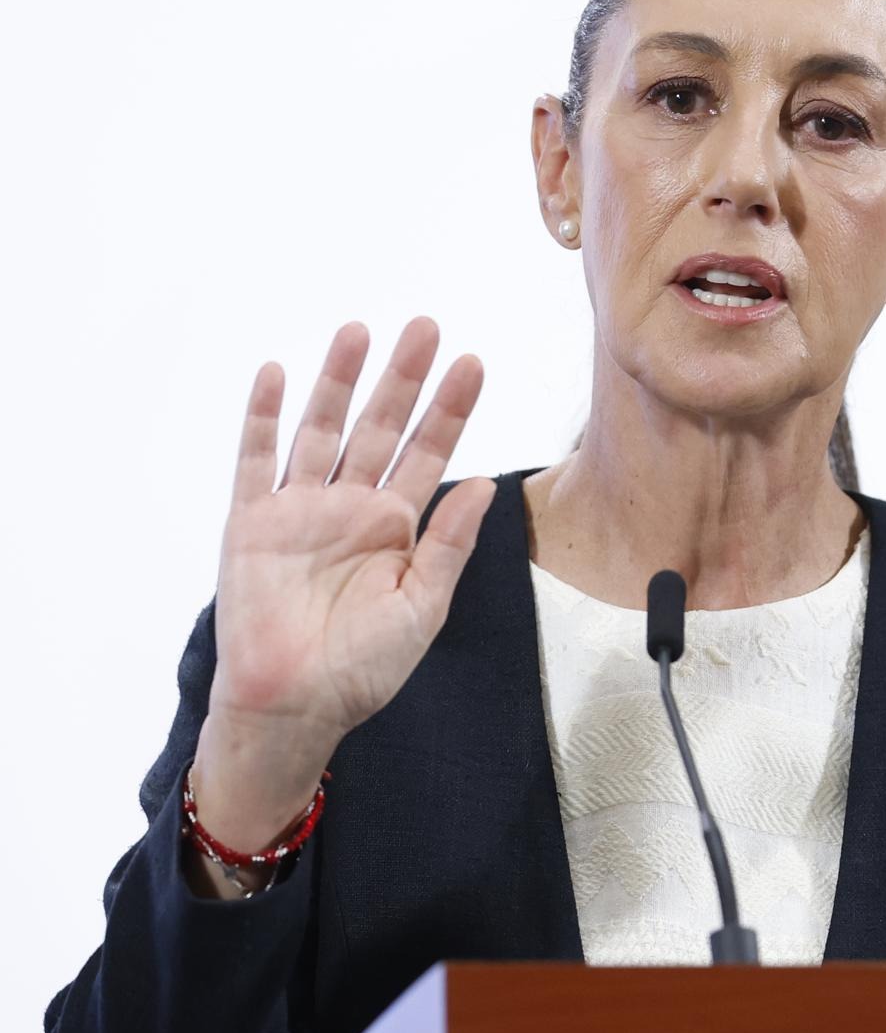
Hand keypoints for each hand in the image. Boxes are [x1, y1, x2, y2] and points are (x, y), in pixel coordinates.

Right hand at [191, 317, 491, 851]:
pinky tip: (277, 373)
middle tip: (425, 326)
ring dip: (337, 381)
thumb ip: (450, 543)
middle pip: (380, 427)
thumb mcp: (423, 605)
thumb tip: (486, 483)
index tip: (473, 363)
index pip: (429, 452)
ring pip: (321, 430)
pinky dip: (264, 418)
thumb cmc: (363, 667)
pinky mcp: (251, 523)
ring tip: (358, 331)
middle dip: (402, 378)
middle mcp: (349, 507)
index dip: (450, 409)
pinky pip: (256, 461)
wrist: (294, 706)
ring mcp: (300, 510)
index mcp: (395, 527)